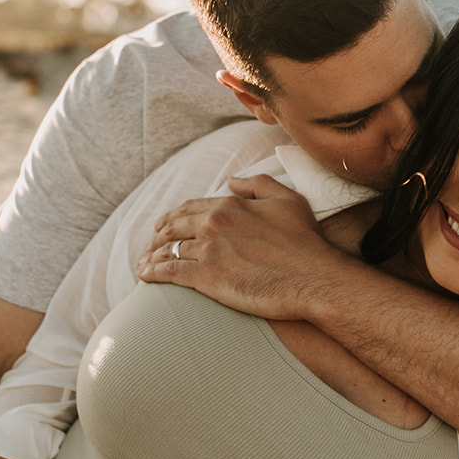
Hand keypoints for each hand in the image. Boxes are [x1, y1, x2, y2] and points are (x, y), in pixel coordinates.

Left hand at [135, 175, 348, 318]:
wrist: (314, 278)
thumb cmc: (306, 242)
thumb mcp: (288, 200)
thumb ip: (257, 185)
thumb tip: (232, 181)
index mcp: (229, 205)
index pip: (191, 208)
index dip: (174, 216)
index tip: (165, 225)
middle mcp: (213, 224)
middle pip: (173, 227)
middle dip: (158, 236)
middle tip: (151, 245)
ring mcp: (208, 250)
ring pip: (168, 250)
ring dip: (152, 256)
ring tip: (144, 264)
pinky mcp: (206, 277)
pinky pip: (169, 272)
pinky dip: (152, 272)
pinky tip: (145, 276)